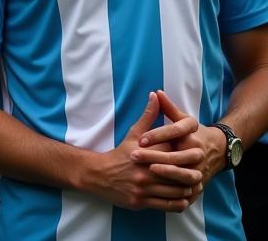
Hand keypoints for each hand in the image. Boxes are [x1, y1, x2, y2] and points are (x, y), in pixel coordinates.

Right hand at [87, 92, 201, 210]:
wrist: (99, 174)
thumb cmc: (120, 154)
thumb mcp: (133, 134)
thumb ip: (148, 116)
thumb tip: (156, 95)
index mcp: (144, 152)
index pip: (171, 150)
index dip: (185, 150)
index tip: (198, 150)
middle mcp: (144, 170)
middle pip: (176, 172)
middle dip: (191, 171)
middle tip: (202, 169)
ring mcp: (143, 187)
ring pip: (174, 191)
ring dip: (187, 188)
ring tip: (195, 184)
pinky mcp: (142, 201)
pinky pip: (167, 205)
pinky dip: (179, 203)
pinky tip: (184, 198)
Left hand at [129, 90, 226, 188]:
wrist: (218, 151)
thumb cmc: (194, 133)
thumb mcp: (183, 119)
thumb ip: (168, 108)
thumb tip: (156, 92)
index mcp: (193, 137)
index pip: (174, 134)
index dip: (156, 135)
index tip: (140, 139)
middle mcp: (199, 154)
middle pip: (176, 156)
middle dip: (155, 156)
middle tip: (134, 155)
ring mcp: (201, 171)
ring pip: (185, 176)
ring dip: (166, 174)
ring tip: (147, 170)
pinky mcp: (200, 186)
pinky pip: (189, 192)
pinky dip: (177, 193)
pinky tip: (160, 192)